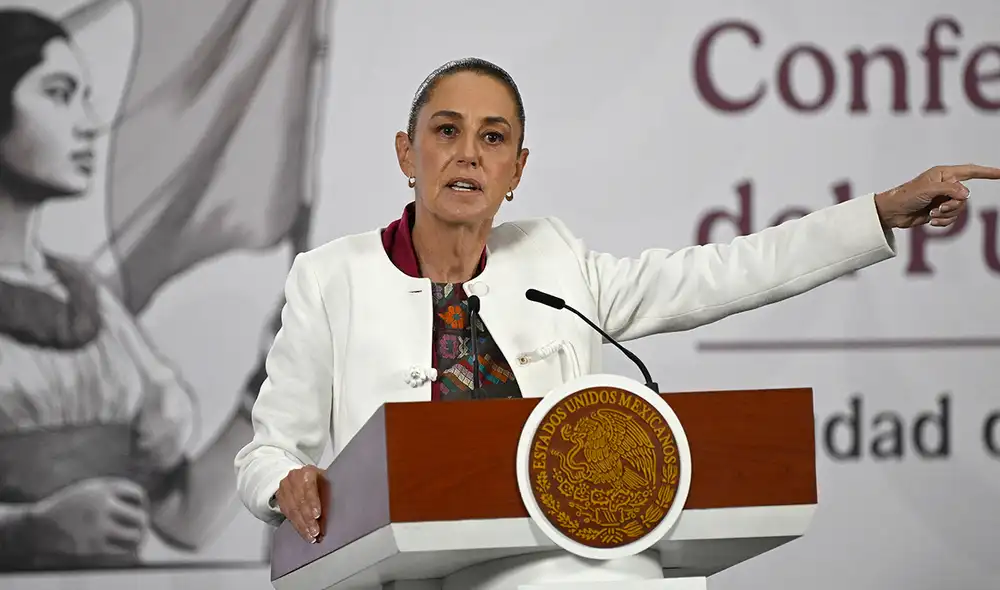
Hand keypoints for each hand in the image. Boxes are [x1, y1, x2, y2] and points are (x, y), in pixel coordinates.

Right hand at [28, 478, 148, 556]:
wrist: (39, 528)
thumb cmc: (69, 508)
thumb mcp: (89, 489)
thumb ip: (113, 491)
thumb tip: (143, 503)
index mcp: (102, 489)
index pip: (137, 494)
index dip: (141, 502)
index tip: (138, 508)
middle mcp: (102, 506)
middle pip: (140, 516)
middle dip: (142, 522)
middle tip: (140, 526)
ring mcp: (98, 528)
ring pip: (135, 535)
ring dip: (138, 538)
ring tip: (137, 538)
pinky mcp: (93, 548)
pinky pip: (122, 552)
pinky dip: (128, 551)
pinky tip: (127, 550)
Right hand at [276, 465, 324, 542]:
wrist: (299, 476)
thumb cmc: (317, 480)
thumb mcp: (325, 480)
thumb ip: (328, 492)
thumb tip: (338, 509)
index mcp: (307, 472)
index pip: (308, 488)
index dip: (313, 502)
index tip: (317, 515)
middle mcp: (293, 479)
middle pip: (300, 501)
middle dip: (308, 519)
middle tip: (315, 531)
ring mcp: (285, 488)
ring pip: (293, 510)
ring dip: (302, 526)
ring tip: (311, 536)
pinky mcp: (280, 499)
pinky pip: (288, 515)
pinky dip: (297, 526)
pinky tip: (304, 533)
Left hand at [874, 164, 999, 228]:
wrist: (893, 212)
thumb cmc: (906, 196)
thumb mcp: (927, 190)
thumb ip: (949, 189)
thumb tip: (966, 194)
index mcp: (944, 174)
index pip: (971, 171)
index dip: (988, 173)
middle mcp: (946, 185)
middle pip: (965, 197)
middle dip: (953, 205)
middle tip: (937, 207)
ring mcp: (943, 198)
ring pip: (959, 209)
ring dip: (947, 215)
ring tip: (932, 214)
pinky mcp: (939, 211)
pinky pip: (952, 218)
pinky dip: (943, 222)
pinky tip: (931, 220)